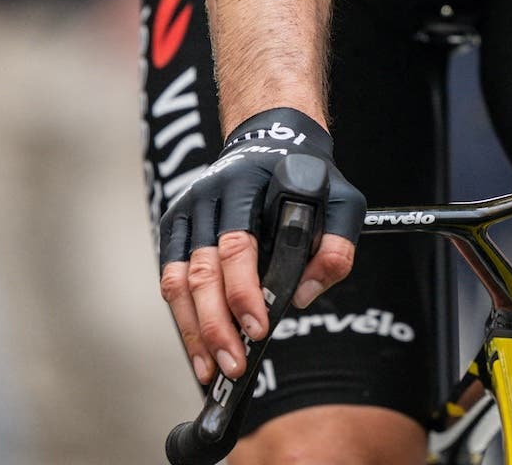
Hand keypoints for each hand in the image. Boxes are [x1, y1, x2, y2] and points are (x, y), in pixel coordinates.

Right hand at [157, 108, 364, 386]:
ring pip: (179, 281)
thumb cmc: (307, 179)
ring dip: (194, 331)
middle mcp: (208, 196)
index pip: (237, 244)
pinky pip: (170, 280)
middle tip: (235, 364)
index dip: (244, 291)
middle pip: (203, 269)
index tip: (259, 328)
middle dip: (217, 324)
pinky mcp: (175, 228)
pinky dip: (183, 319)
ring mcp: (187, 211)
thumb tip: (302, 295)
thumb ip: (335, 248)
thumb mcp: (341, 201)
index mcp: (246, 184)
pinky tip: (198, 350)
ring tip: (213, 370)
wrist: (268, 141)